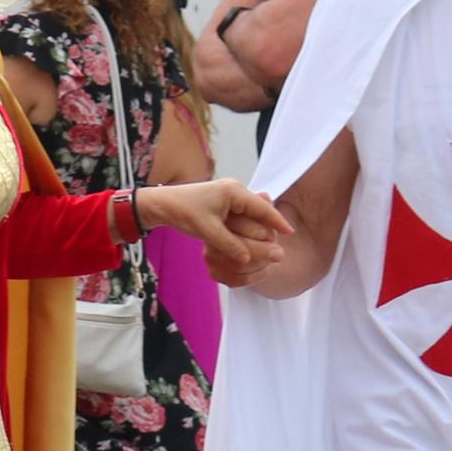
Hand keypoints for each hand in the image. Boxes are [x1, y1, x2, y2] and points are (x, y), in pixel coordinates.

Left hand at [143, 178, 287, 283]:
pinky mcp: (223, 202)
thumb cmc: (183, 213)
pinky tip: (253, 236)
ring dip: (258, 227)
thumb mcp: (208, 231)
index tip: (290, 232)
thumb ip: (230, 245)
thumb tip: (249, 259)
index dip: (276, 221)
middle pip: (259, 211)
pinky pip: (241, 215)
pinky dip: (246, 226)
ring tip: (272, 239)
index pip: (262, 207)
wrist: (162, 204)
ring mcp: (228, 195)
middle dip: (269, 225)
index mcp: (233, 191)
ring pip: (250, 214)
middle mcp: (234, 190)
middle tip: (282, 238)